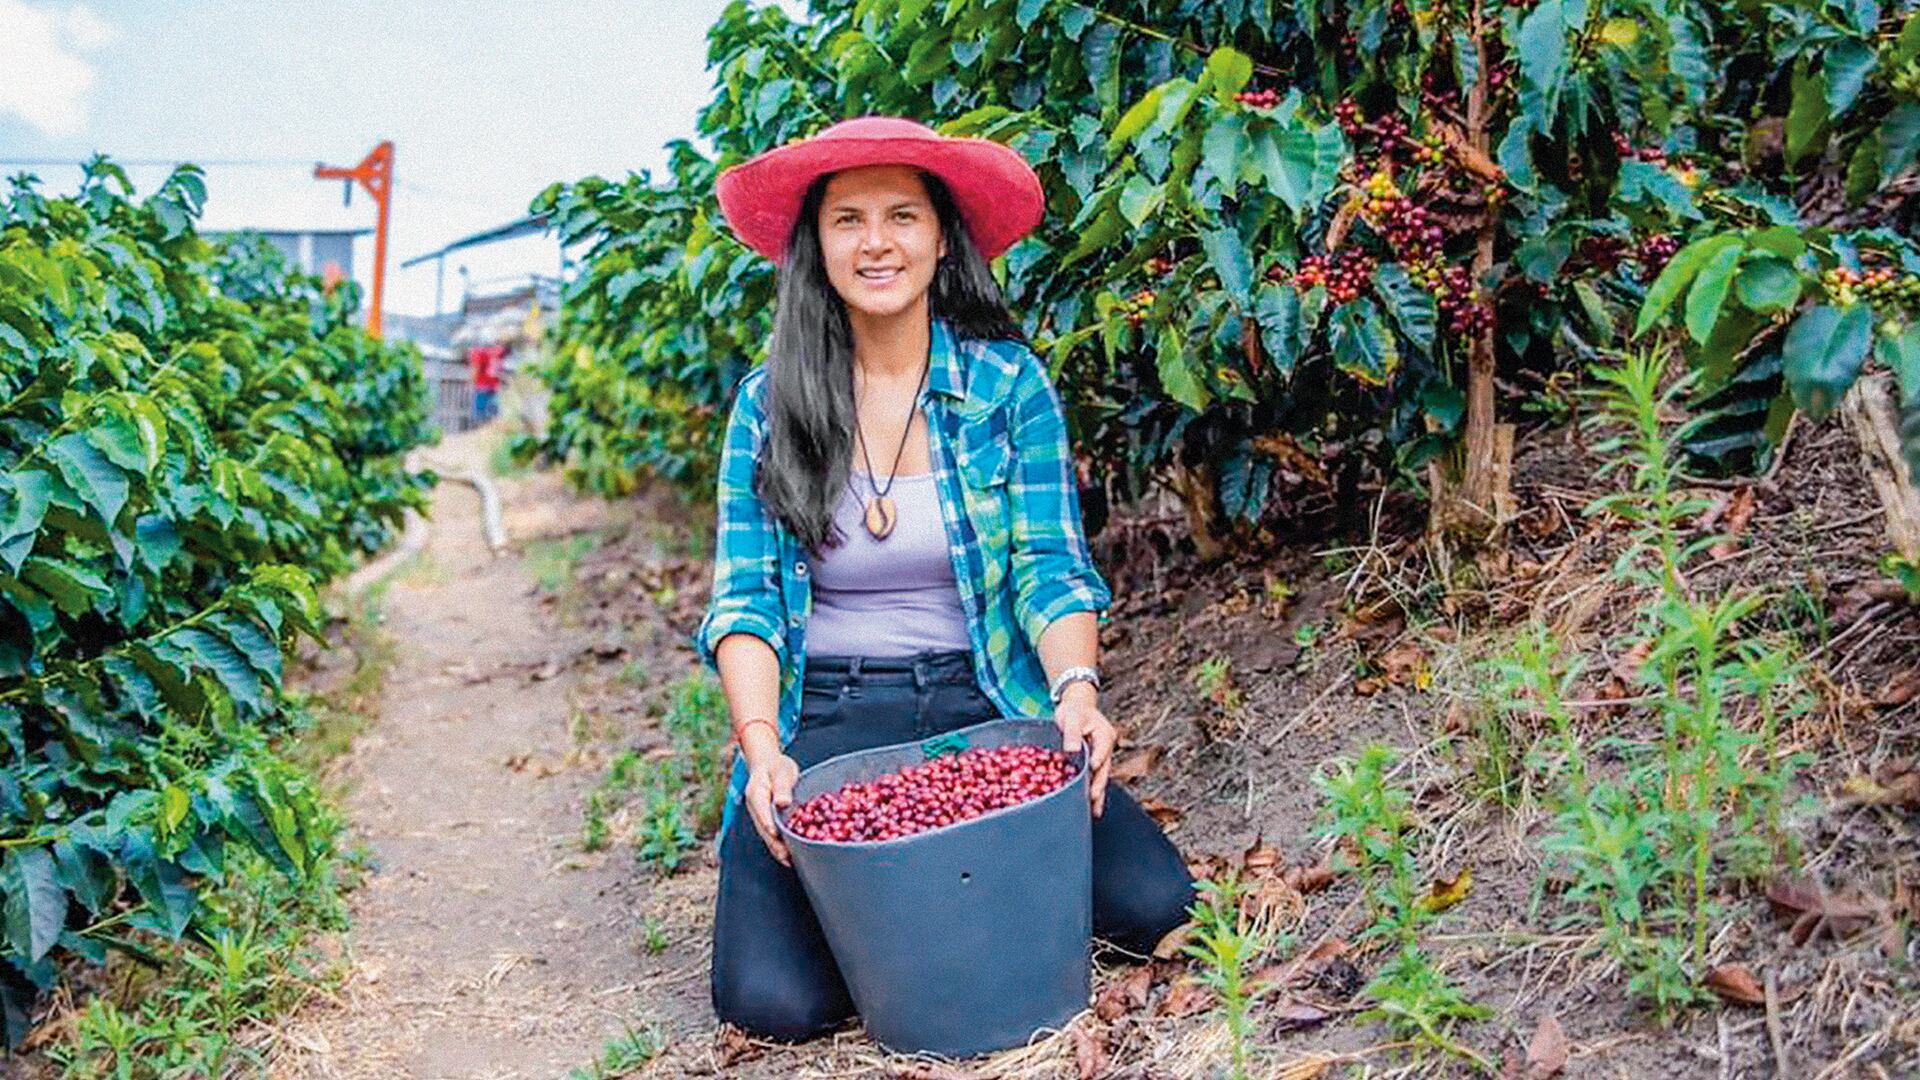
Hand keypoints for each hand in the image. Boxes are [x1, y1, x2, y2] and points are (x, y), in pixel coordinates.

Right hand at [744, 752, 800, 864]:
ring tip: (790, 862)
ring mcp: (761, 817)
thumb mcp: (781, 772)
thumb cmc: (776, 767)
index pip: (761, 811)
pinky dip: (782, 845)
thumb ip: (782, 787)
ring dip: (778, 849)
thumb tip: (783, 803)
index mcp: (756, 795)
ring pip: (768, 836)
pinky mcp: (769, 821)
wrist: (769, 766)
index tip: (775, 835)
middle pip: (764, 829)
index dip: (768, 824)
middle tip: (786, 857)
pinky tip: (792, 855)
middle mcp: (756, 809)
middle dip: (774, 844)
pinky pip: (774, 835)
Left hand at [1053, 684, 1114, 815]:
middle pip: (1104, 768)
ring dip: (1098, 793)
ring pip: (1101, 777)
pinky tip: (1091, 805)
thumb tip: (1072, 750)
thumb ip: (1072, 734)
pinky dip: (1092, 790)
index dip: (1098, 758)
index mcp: (1105, 734)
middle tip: (1093, 798)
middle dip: (1099, 784)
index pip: (1103, 748)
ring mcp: (1101, 756)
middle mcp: (1105, 747)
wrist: (1077, 706)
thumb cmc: (1075, 710)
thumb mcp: (1072, 718)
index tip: (1093, 768)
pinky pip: (1094, 778)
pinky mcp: (1093, 762)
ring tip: (1095, 811)